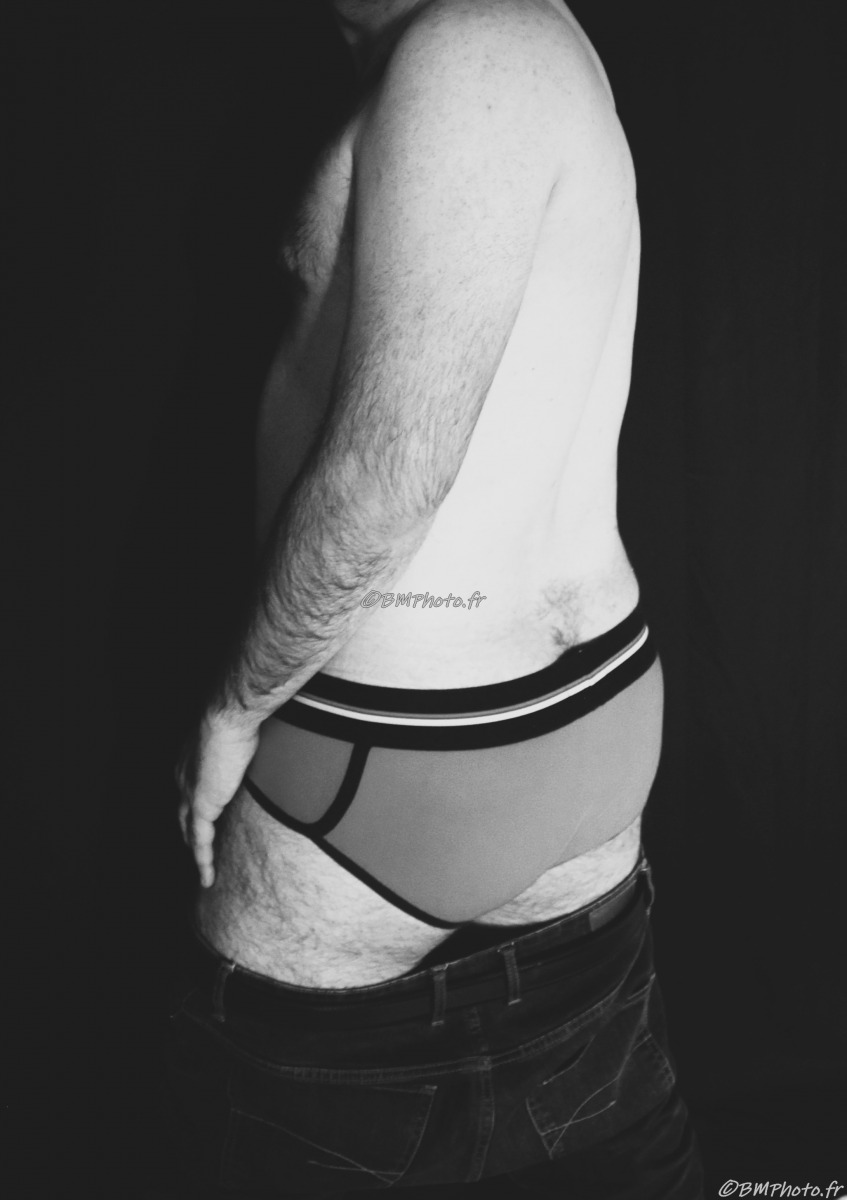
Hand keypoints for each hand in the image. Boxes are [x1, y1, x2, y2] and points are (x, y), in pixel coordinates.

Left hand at [177, 712, 259, 887]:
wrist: (228, 717)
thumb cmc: (237, 716)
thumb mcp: (238, 734)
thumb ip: (241, 746)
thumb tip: (257, 746)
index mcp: (189, 761)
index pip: (189, 791)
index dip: (194, 807)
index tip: (204, 817)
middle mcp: (183, 778)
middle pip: (184, 813)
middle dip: (190, 831)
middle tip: (198, 849)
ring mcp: (190, 794)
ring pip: (189, 831)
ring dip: (196, 850)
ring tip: (203, 868)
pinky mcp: (202, 807)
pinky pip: (200, 841)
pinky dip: (203, 860)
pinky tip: (207, 877)